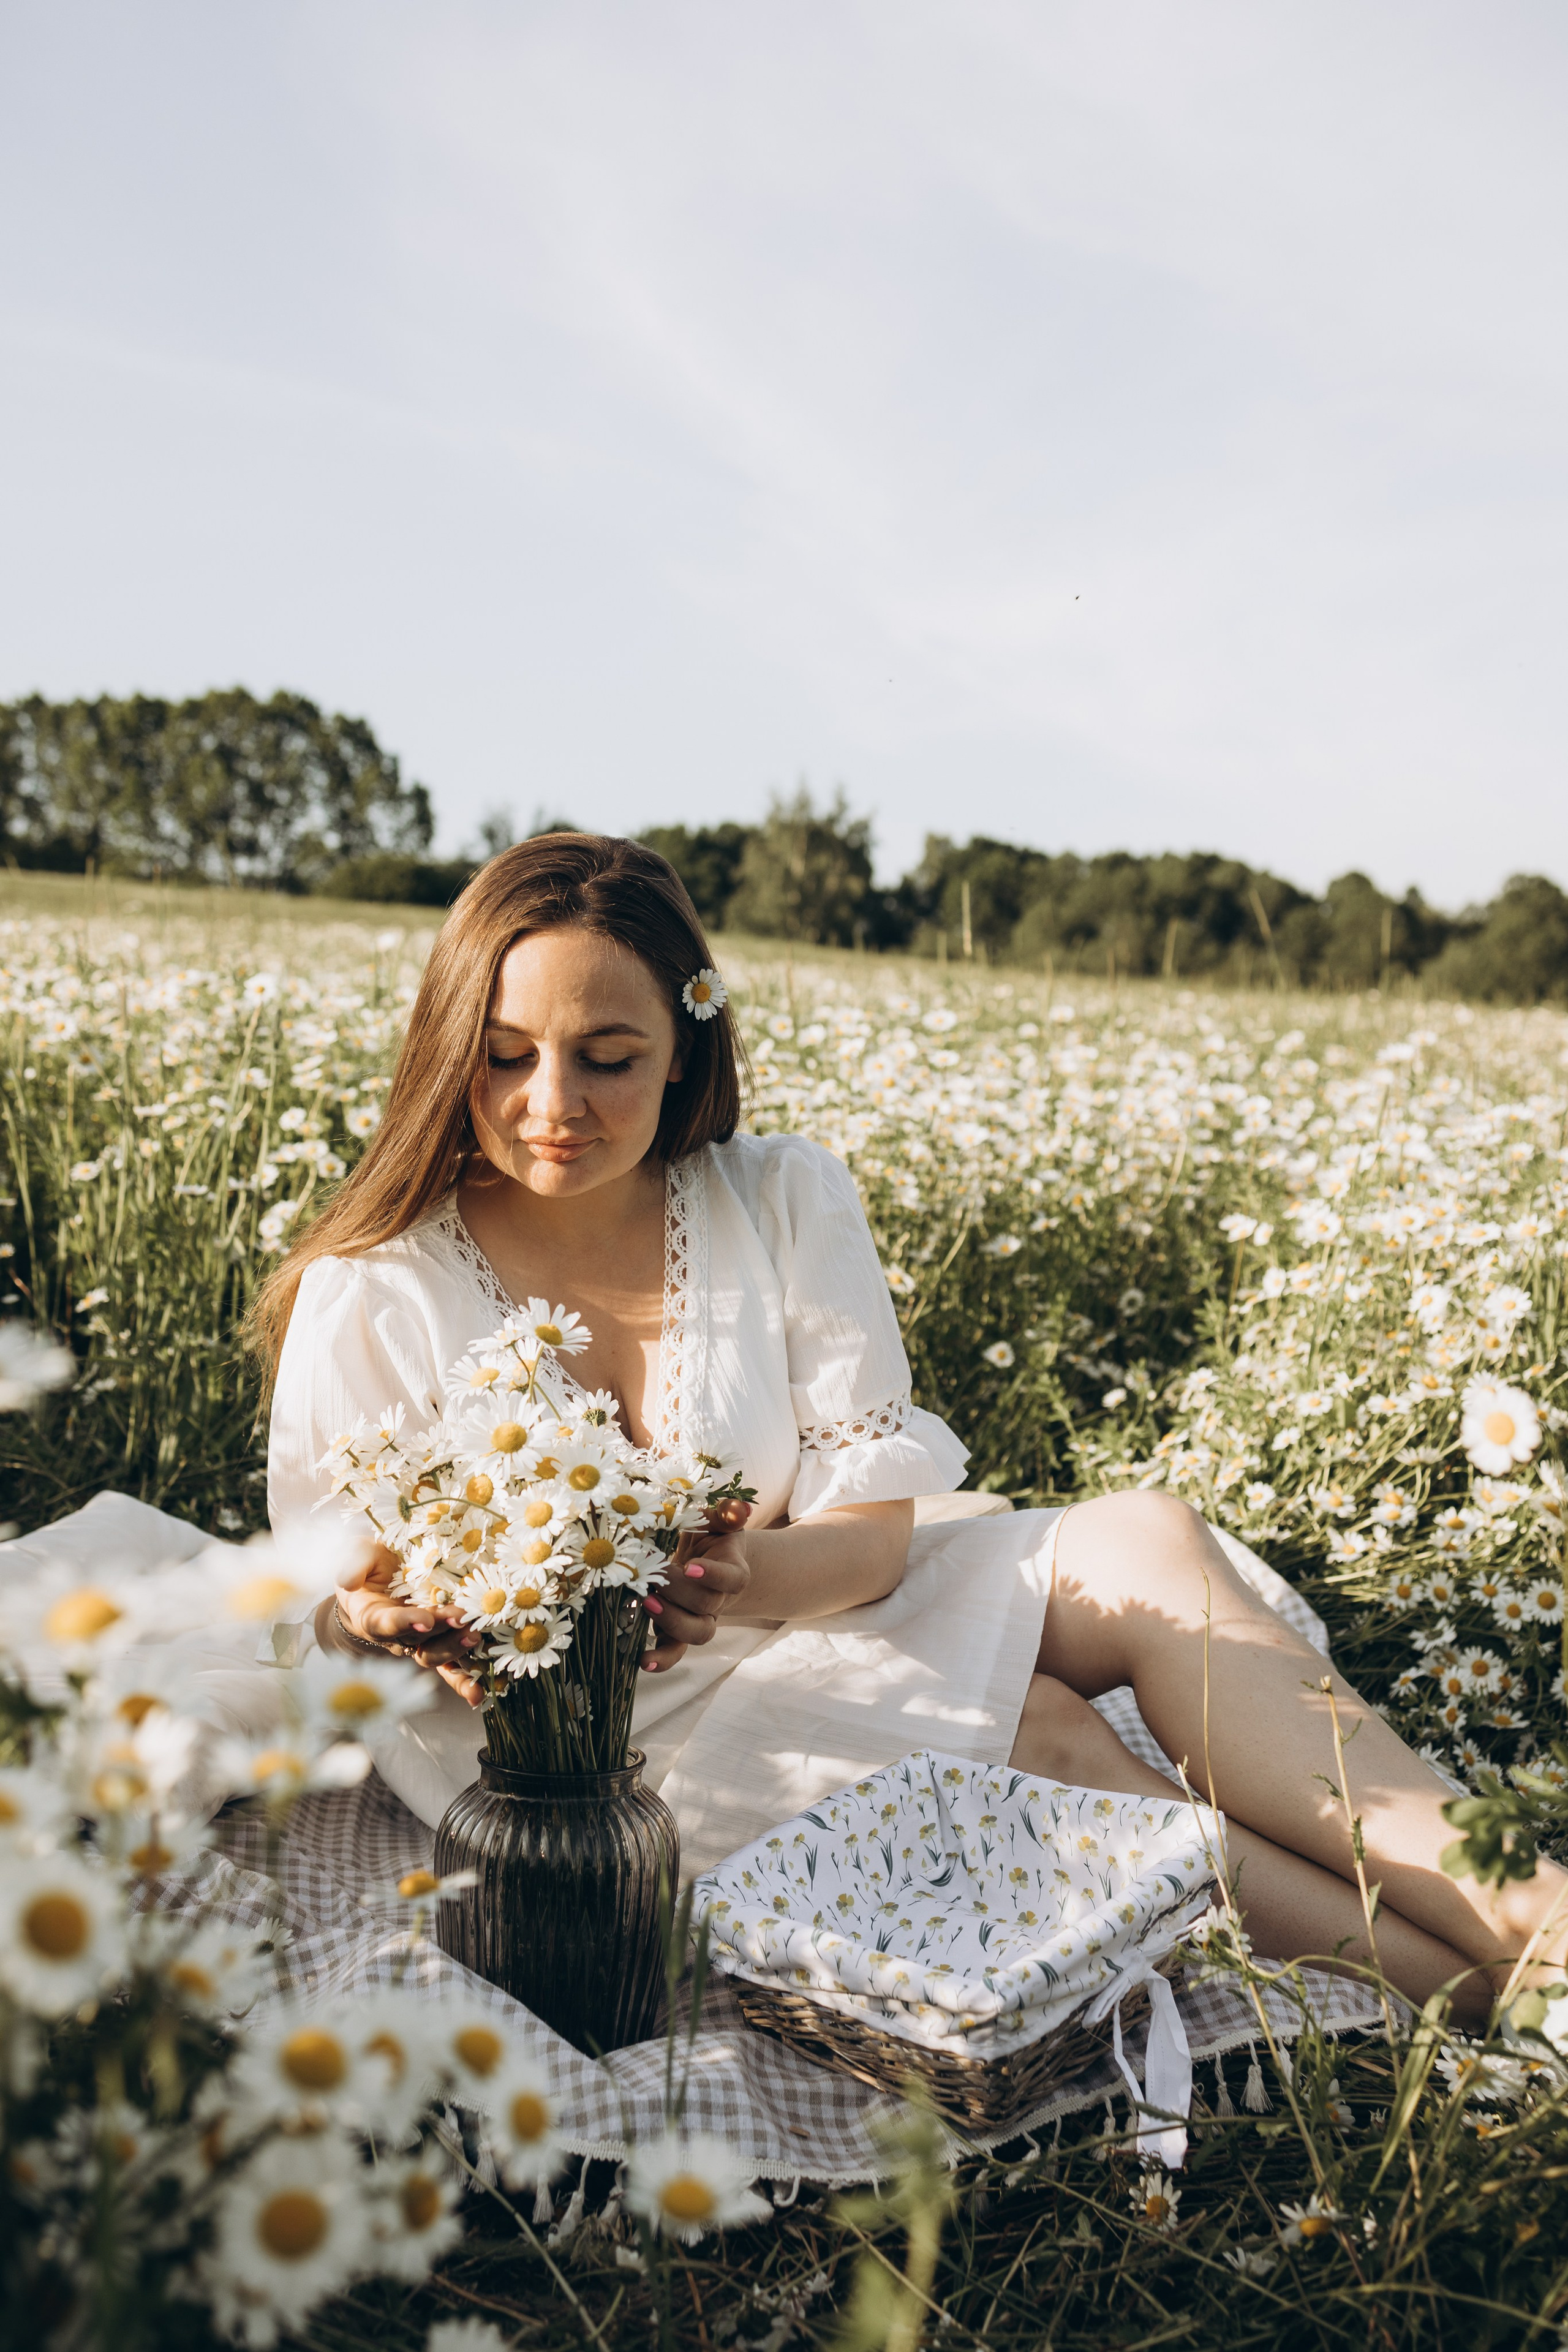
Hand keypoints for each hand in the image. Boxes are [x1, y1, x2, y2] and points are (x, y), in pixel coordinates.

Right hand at [329, 1546, 486, 1708]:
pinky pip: (450, 1666)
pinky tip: (478, 1692)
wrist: (380, 1580)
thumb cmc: (369, 1566)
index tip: (424, 1620)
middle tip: (462, 1619)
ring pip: (436, 1655)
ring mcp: (418, 1642)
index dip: (405, 1623)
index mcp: (372, 1617)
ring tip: (475, 1636)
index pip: (387, 1624)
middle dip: (441, 1632)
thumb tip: (349, 1580)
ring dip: (456, 1649)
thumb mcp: (359, 1556)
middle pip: (418, 1641)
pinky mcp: (437, 1642)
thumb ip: (355, 1565)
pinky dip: (464, 1679)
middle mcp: (395, 1636)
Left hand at [642, 1500, 751, 1673]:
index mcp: (733, 1571)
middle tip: (654, 1578)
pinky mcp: (678, 1631)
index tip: (691, 1565)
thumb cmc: (710, 1537)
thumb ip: (725, 1513)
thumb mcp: (716, 1520)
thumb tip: (736, 1508)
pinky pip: (676, 1651)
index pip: (732, 1578)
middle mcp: (719, 1600)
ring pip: (697, 1633)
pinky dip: (662, 1659)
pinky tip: (642, 1661)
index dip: (714, 1575)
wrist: (707, 1563)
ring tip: (647, 1605)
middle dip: (678, 1593)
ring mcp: (700, 1619)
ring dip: (671, 1623)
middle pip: (707, 1606)